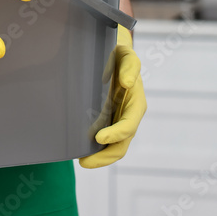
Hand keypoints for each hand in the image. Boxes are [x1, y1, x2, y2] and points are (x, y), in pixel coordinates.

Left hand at [79, 28, 146, 167]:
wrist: (113, 53)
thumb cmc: (120, 55)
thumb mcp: (127, 55)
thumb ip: (130, 66)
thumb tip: (127, 82)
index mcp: (136, 103)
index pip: (129, 125)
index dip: (116, 134)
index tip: (99, 138)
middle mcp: (129, 116)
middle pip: (122, 144)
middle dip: (105, 157)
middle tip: (84, 162)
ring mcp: (119, 121)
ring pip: (113, 147)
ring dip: (100, 158)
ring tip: (82, 161)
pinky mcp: (108, 121)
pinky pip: (104, 140)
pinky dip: (95, 150)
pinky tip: (80, 149)